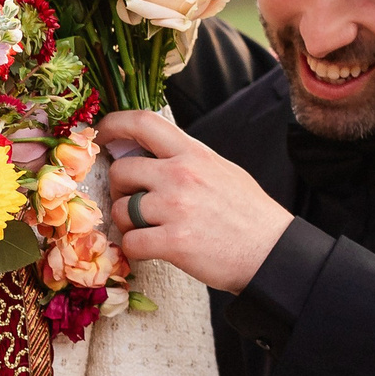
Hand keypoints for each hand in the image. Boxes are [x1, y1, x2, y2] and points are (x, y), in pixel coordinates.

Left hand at [102, 109, 292, 295]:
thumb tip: (147, 155)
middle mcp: (181, 175)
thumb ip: (184, 160)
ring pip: (120, 210)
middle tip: (133, 204)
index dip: (114, 123)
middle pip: (121, 171)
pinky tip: (152, 250)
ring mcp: (176, 208)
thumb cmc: (248, 214)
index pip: (144, 122)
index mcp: (194, 153)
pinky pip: (130, 242)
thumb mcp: (221, 170)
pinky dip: (135, 250)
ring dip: (127, 224)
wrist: (274, 253)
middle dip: (119, 190)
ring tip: (149, 231)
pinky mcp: (173, 242)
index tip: (101, 133)